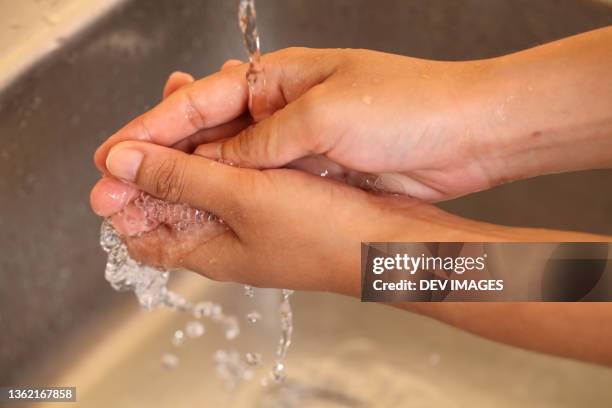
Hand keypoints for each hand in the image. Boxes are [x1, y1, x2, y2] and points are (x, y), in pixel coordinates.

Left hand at [93, 137, 477, 293]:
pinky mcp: (282, 203)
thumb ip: (180, 178)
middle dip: (156, 160)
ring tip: (183, 99)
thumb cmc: (320, 231)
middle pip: (173, 201)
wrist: (390, 242)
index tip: (113, 162)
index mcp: (206, 250)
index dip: (121, 199)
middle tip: (148, 121)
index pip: (140, 235)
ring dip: (191, 146)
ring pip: (208, 181)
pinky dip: (227, 146)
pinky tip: (229, 117)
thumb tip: (119, 163)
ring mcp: (256, 222)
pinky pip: (240, 173)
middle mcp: (226, 239)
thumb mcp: (240, 199)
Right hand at [94, 28, 611, 202]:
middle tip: (117, 187)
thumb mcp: (324, 117)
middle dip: (161, 160)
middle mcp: (280, 108)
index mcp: (276, 78)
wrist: (469, 135)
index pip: (199, 102)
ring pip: (230, 163)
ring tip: (147, 202)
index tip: (113, 153)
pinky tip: (203, 206)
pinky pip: (261, 183)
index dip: (152, 129)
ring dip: (190, 181)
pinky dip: (230, 195)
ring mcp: (297, 143)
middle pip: (206, 135)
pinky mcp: (316, 171)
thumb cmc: (407, 106)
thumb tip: (213, 164)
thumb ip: (263, 142)